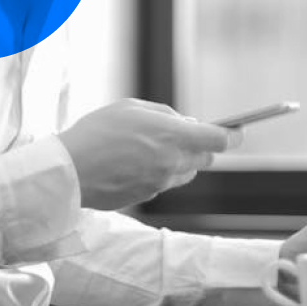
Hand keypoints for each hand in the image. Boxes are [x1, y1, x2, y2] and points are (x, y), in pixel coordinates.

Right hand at [58, 99, 236, 209]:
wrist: (69, 171)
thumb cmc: (97, 132)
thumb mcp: (132, 107)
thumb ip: (166, 115)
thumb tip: (187, 123)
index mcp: (174, 137)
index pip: (220, 140)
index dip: (233, 135)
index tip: (237, 131)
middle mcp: (173, 164)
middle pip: (206, 158)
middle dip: (201, 146)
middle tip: (180, 134)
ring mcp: (161, 184)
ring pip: (186, 173)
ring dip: (180, 161)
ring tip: (149, 148)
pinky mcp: (147, 198)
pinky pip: (163, 183)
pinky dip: (158, 173)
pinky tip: (132, 164)